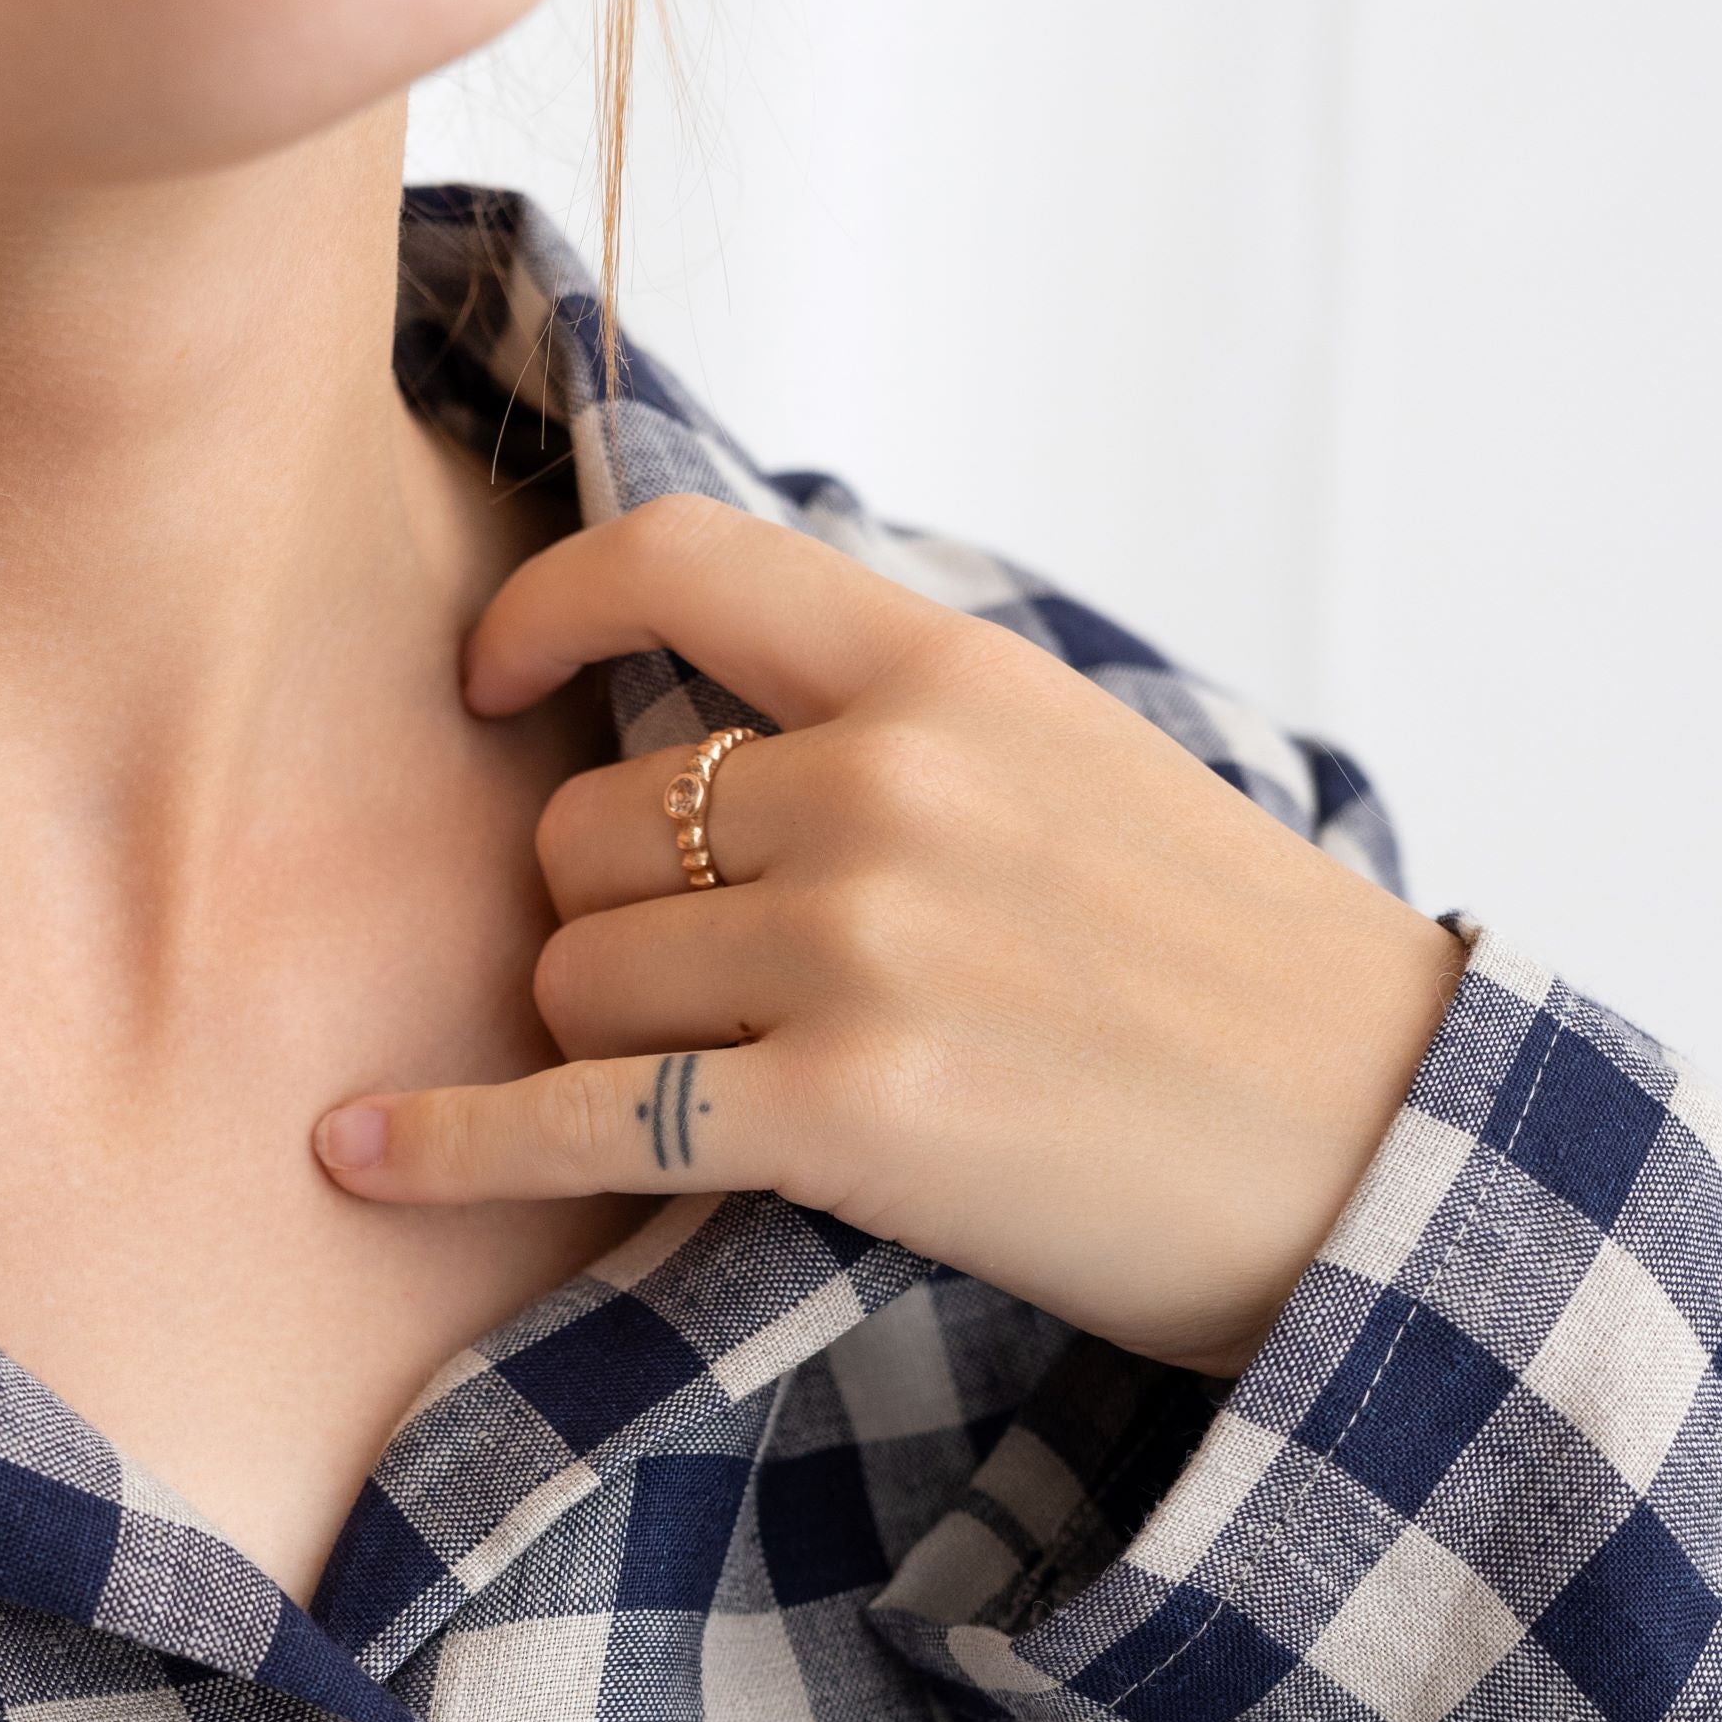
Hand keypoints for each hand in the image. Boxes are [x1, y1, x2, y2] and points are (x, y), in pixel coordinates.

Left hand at [313, 497, 1466, 1378]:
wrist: (1366, 1146)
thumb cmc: (1216, 976)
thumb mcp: (1072, 767)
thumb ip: (890, 725)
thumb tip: (688, 730)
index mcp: (944, 674)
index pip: (676, 563)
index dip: (541, 615)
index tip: (484, 676)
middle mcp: (883, 785)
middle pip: (586, 826)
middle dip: (603, 915)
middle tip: (702, 996)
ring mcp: (860, 947)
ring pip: (577, 971)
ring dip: (602, 1040)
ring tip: (730, 1088)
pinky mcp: (842, 1112)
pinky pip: (574, 1117)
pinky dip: (449, 1148)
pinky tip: (355, 1158)